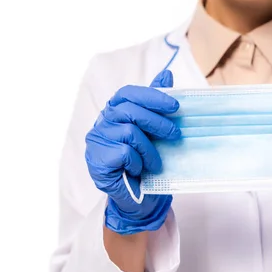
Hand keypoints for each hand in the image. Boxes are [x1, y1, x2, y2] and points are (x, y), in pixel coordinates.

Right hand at [85, 70, 180, 234]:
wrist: (140, 198)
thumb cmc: (147, 161)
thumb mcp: (155, 131)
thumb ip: (156, 103)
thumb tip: (167, 74)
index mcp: (114, 112)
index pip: (128, 93)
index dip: (152, 96)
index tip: (175, 106)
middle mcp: (101, 123)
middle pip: (130, 111)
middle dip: (157, 122)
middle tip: (175, 133)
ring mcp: (96, 142)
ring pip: (129, 132)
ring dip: (149, 149)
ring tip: (155, 162)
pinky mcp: (96, 161)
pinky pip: (123, 153)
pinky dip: (137, 162)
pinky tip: (138, 171)